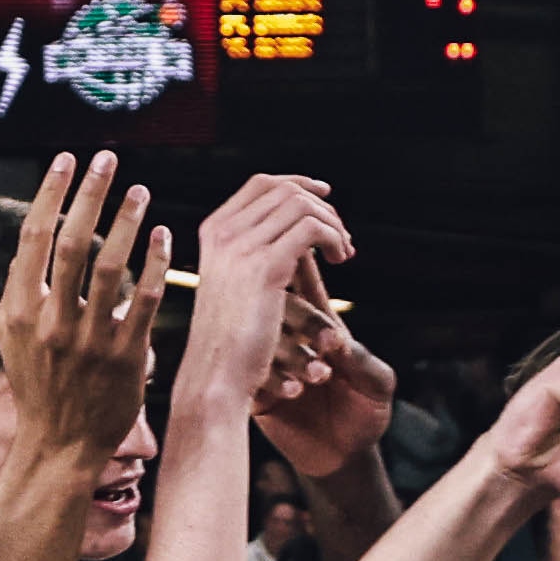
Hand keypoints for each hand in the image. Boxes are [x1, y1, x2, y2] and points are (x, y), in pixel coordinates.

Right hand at [0, 152, 172, 478]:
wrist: (61, 446)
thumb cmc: (38, 385)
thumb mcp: (12, 337)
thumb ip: (19, 288)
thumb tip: (29, 238)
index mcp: (20, 310)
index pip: (34, 237)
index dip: (51, 193)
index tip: (68, 159)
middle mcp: (52, 322)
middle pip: (73, 242)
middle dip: (90, 193)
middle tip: (106, 158)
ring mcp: (90, 340)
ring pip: (112, 265)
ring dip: (128, 221)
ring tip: (141, 190)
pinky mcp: (126, 357)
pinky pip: (146, 299)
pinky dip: (157, 263)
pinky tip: (165, 235)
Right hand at [182, 178, 360, 439]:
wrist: (215, 377)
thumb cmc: (228, 343)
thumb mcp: (232, 288)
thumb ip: (248, 255)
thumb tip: (280, 230)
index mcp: (214, 232)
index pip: (261, 184)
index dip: (298, 183)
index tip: (325, 196)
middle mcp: (223, 233)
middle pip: (284, 190)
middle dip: (321, 206)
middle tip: (342, 237)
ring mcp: (241, 247)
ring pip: (301, 205)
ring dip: (332, 224)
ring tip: (345, 252)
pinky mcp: (265, 268)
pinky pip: (311, 229)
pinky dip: (333, 238)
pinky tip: (340, 259)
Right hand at [252, 280, 398, 486]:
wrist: (346, 458)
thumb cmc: (366, 414)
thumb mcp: (376, 384)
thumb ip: (362, 359)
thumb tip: (336, 339)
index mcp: (318, 325)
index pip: (304, 282)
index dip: (302, 262)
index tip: (302, 251)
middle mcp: (289, 338)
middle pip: (281, 305)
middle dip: (304, 320)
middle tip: (330, 344)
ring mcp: (270, 365)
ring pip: (264, 339)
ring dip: (292, 354)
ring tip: (320, 377)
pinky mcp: (257, 393)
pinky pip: (252, 376)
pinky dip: (275, 380)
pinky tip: (295, 393)